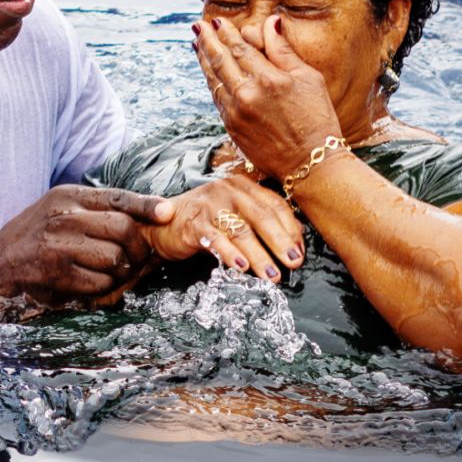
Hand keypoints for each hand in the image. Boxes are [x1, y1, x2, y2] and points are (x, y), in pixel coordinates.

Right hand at [0, 185, 172, 309]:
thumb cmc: (37, 237)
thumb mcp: (62, 211)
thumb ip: (98, 211)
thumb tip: (148, 217)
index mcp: (68, 195)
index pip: (117, 197)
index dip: (147, 206)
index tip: (167, 214)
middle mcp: (64, 215)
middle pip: (124, 230)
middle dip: (138, 250)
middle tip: (138, 261)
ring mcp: (58, 243)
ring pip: (115, 259)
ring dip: (119, 272)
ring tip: (109, 273)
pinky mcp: (56, 272)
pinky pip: (100, 283)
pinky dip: (103, 289)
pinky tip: (90, 285)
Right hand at [145, 173, 304, 281]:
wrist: (162, 222)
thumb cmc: (205, 221)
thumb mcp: (235, 216)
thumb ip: (260, 223)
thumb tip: (295, 241)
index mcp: (243, 186)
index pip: (275, 205)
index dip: (290, 229)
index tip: (300, 252)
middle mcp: (229, 191)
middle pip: (262, 216)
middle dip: (280, 242)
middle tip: (293, 263)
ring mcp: (210, 205)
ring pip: (241, 231)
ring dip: (259, 256)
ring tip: (272, 276)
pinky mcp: (194, 223)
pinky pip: (216, 240)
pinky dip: (230, 255)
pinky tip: (242, 269)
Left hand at [194, 15, 341, 180]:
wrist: (311, 163)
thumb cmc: (317, 118)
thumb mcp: (309, 78)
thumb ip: (283, 50)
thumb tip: (271, 21)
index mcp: (269, 78)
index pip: (240, 48)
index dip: (226, 32)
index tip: (217, 21)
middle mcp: (247, 94)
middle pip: (220, 60)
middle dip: (208, 41)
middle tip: (198, 26)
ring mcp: (236, 112)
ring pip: (214, 79)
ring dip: (204, 60)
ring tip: (197, 44)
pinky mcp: (232, 128)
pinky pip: (216, 98)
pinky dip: (210, 82)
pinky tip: (209, 73)